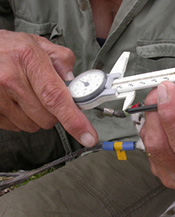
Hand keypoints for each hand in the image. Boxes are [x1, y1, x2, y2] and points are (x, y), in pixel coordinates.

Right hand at [0, 30, 97, 146]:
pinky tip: (14, 100)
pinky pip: (16, 127)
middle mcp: (10, 79)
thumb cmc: (8, 48)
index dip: (74, 120)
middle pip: (47, 118)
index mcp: (28, 59)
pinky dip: (21, 118)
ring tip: (25, 94)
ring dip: (36, 116)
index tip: (88, 137)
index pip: (56, 97)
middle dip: (54, 112)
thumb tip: (74, 81)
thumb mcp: (38, 44)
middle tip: (45, 95)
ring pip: (32, 126)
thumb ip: (62, 60)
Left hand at [140, 81, 174, 194]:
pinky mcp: (159, 171)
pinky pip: (146, 145)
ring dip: (150, 117)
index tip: (168, 91)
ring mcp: (171, 176)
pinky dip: (150, 126)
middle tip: (160, 90)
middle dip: (155, 111)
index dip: (172, 116)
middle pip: (160, 145)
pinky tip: (158, 116)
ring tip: (159, 99)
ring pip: (149, 144)